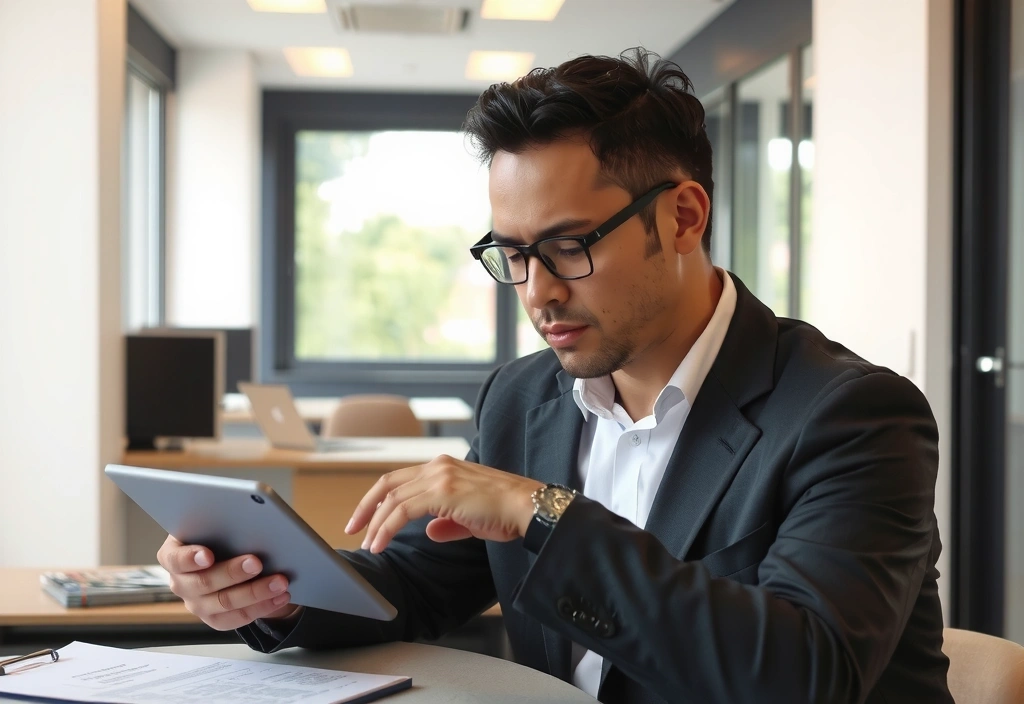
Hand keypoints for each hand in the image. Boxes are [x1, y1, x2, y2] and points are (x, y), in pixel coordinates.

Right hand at [157, 535, 299, 630]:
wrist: (228, 556)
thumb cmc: (220, 535)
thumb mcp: (215, 525)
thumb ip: (221, 523)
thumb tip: (246, 517)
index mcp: (173, 555)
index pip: (174, 559)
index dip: (190, 558)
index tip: (208, 555)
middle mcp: (180, 583)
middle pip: (204, 583)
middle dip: (232, 572)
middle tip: (257, 562)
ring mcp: (196, 604)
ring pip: (225, 603)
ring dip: (255, 592)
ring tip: (279, 582)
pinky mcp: (215, 619)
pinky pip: (238, 618)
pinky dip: (263, 606)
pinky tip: (280, 596)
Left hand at [346, 455, 543, 553]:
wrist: (526, 507)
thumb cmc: (505, 513)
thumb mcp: (469, 517)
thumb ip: (447, 521)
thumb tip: (431, 531)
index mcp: (443, 467)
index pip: (400, 479)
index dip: (379, 498)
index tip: (366, 518)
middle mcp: (438, 466)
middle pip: (388, 484)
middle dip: (366, 507)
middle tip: (352, 528)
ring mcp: (439, 476)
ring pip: (393, 499)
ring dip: (375, 523)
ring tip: (368, 544)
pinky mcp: (442, 491)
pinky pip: (403, 510)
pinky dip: (387, 527)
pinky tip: (381, 543)